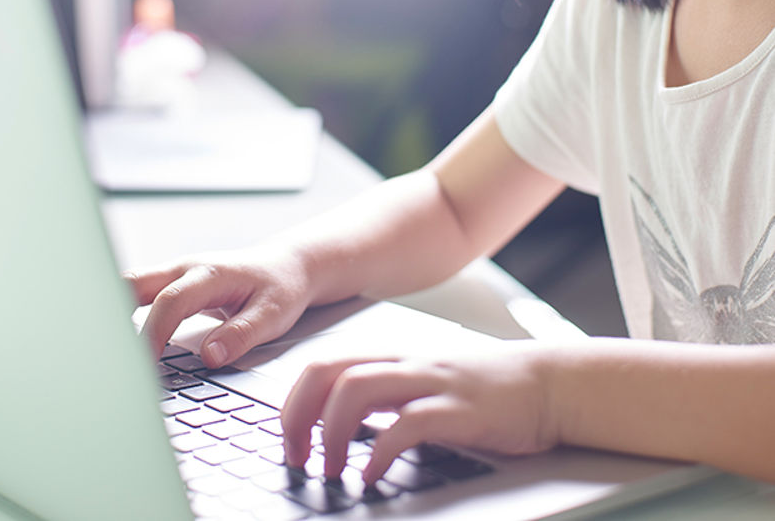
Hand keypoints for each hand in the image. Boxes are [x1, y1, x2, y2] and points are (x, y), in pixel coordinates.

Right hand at [123, 245, 312, 364]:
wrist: (286, 265)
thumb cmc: (281, 287)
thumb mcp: (273, 315)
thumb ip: (241, 334)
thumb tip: (210, 356)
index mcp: (211, 274)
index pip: (171, 301)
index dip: (155, 332)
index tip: (145, 364)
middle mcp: (187, 269)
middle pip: (134, 283)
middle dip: (112, 314)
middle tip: (106, 355)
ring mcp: (176, 274)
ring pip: (131, 287)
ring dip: (114, 315)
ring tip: (108, 355)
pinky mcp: (173, 285)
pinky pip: (140, 296)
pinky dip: (124, 316)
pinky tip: (121, 345)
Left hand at [280, 343, 556, 484]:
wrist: (546, 383)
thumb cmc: (484, 391)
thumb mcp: (427, 386)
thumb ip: (389, 399)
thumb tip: (344, 429)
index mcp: (393, 359)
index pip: (323, 364)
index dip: (294, 401)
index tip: (290, 440)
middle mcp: (404, 364)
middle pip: (328, 370)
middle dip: (298, 414)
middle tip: (297, 457)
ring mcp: (430, 383)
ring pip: (356, 389)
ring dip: (330, 433)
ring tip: (329, 470)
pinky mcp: (458, 410)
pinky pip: (405, 425)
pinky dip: (378, 453)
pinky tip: (372, 478)